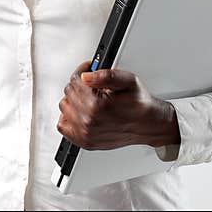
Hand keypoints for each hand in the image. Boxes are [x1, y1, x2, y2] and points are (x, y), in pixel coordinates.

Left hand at [57, 61, 179, 150]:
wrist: (148, 124)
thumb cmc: (138, 103)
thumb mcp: (128, 80)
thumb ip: (106, 75)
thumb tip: (86, 76)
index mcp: (97, 105)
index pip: (75, 81)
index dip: (83, 70)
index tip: (90, 69)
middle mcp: (89, 121)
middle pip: (69, 93)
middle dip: (79, 85)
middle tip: (92, 84)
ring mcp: (86, 134)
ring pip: (64, 107)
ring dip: (74, 100)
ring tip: (88, 97)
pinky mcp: (85, 142)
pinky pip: (63, 126)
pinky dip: (68, 117)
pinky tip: (80, 111)